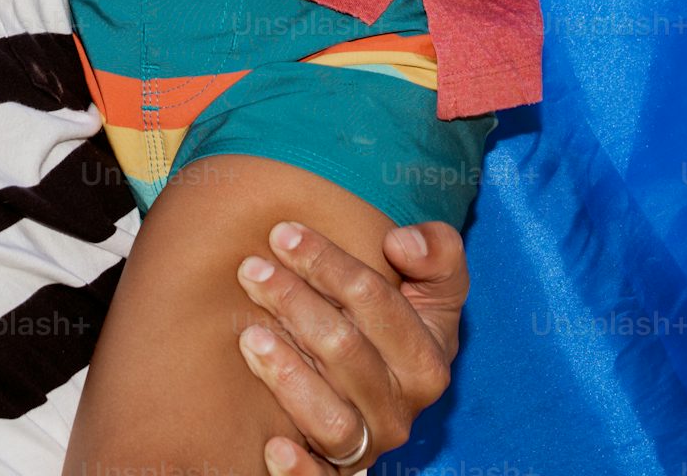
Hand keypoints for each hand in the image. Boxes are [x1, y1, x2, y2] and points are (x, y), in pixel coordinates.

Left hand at [235, 218, 466, 471]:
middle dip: (295, 302)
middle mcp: (401, 408)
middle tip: (251, 270)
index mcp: (426, 359)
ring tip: (249, 337)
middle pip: (346, 350)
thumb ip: (437, 254)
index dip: (329, 263)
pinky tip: (273, 446)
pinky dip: (300, 470)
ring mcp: (368, 444)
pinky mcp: (336, 473)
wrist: (383, 389)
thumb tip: (402, 244)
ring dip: (289, 376)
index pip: (377, 301)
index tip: (283, 233)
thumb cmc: (394, 325)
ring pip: (332, 417)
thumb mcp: (431, 289)